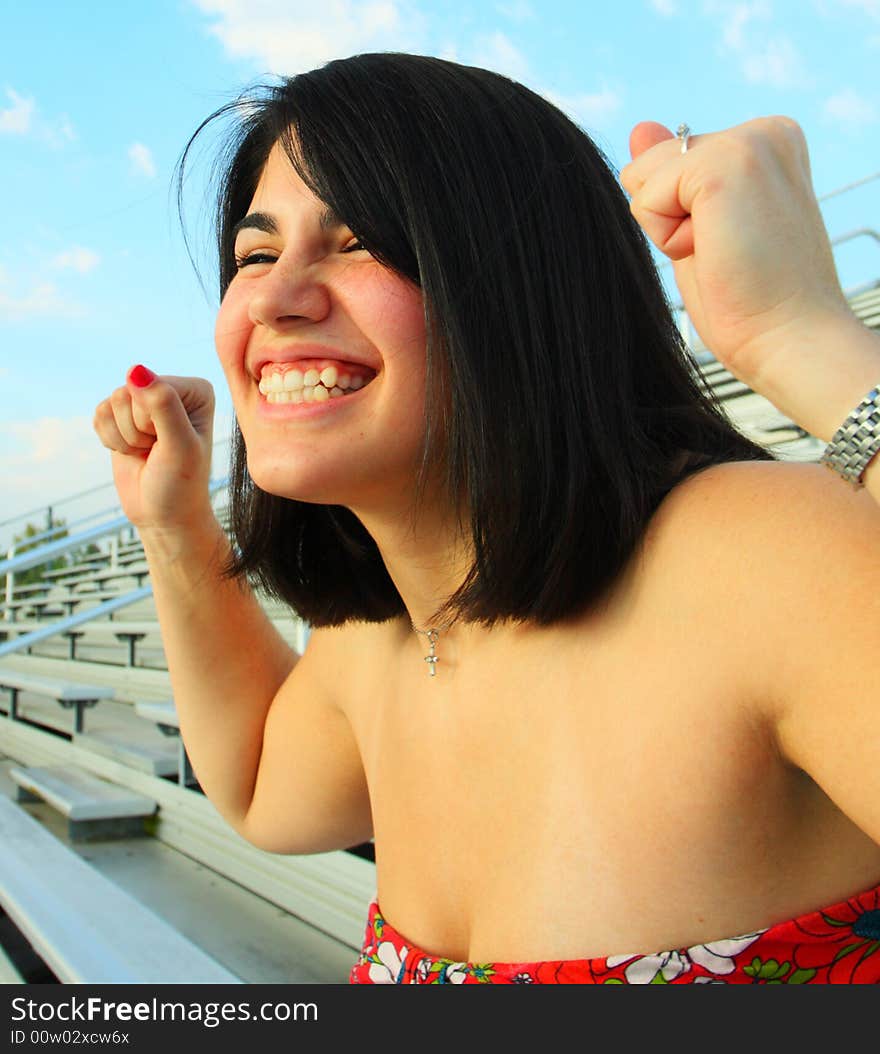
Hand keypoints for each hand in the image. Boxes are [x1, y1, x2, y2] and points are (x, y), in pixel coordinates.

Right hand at [93, 365, 215, 530]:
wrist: (165, 515)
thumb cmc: (181, 484)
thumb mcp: (179, 446)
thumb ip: (162, 405)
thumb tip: (135, 371)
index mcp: (197, 390)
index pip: (154, 388)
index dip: (154, 423)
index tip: (172, 445)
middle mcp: (172, 388)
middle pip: (129, 392)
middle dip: (137, 430)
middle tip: (158, 451)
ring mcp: (145, 400)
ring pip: (111, 401)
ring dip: (124, 436)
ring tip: (148, 452)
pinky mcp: (121, 415)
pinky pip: (98, 414)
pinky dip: (110, 439)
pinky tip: (132, 452)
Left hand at [619, 116, 852, 389]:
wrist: (793, 340)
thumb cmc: (753, 303)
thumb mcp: (701, 226)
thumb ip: (671, 175)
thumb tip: (638, 127)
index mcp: (767, 143)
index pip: (673, 164)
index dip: (682, 218)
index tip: (735, 247)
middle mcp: (765, 130)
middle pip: (652, 164)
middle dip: (671, 220)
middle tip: (729, 255)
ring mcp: (749, 140)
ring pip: (643, 178)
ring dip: (668, 230)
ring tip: (725, 254)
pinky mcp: (725, 163)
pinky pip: (644, 198)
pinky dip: (666, 239)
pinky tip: (716, 252)